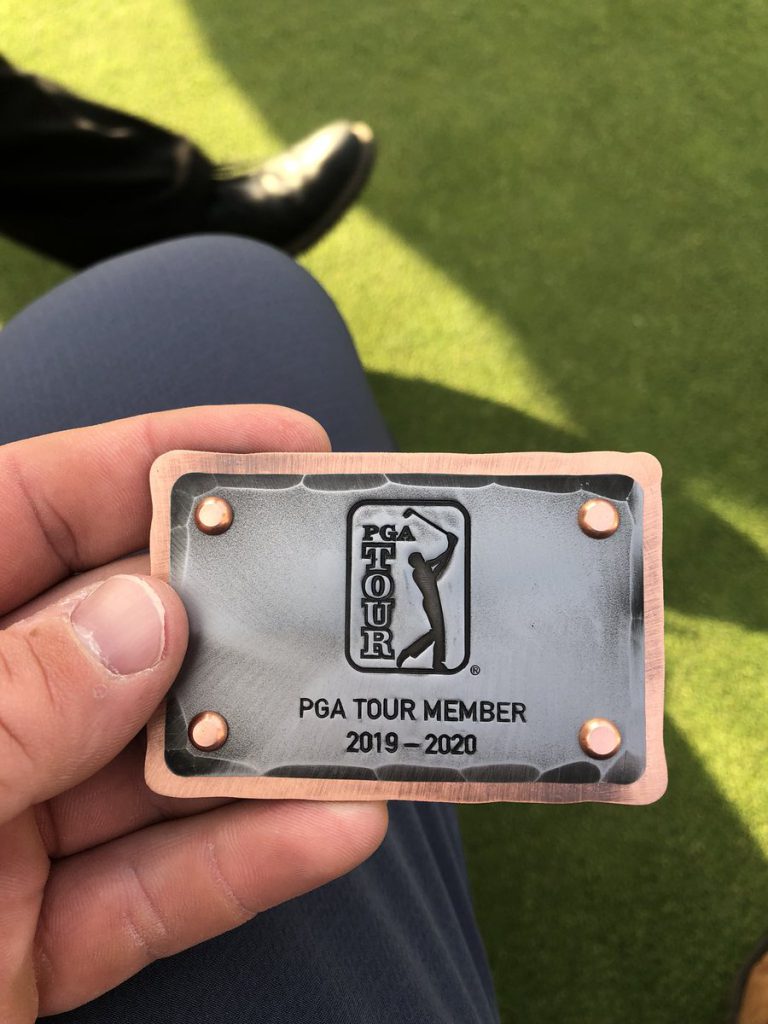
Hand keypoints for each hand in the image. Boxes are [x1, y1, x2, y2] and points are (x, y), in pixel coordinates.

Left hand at [0, 406, 387, 1021]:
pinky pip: (144, 895)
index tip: (276, 448)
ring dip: (261, 749)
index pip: (26, 513)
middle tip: (346, 588)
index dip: (151, 465)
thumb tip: (145, 617)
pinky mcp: (19, 947)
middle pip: (112, 638)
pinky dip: (238, 865)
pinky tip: (332, 827)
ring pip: (145, 771)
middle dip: (234, 610)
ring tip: (366, 710)